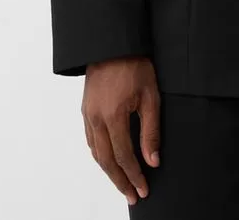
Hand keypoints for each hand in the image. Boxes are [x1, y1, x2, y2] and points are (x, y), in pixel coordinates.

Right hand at [81, 56, 160, 205]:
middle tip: (132, 196)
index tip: (143, 190)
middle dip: (120, 181)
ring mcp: (88, 114)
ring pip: (95, 152)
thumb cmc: (135, 65)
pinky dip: (99, 155)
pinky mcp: (85, 109)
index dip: (134, 175)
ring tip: (122, 183)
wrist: (113, 43)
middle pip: (106, 160)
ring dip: (108, 171)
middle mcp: (96, 118)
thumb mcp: (150, 96)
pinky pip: (90, 140)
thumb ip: (151, 131)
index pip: (123, 156)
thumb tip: (152, 161)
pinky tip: (107, 160)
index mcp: (113, 116)